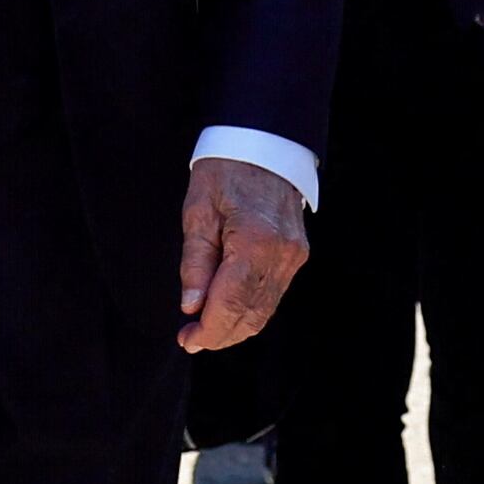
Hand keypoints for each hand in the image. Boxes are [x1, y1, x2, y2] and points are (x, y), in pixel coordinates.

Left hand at [178, 156, 311, 353]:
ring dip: (235, 326)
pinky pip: (272, 294)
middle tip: (191, 338)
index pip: (230, 305)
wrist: (263, 143)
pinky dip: (250, 309)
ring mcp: (293, 256)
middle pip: (250, 315)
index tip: (187, 339)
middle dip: (220, 334)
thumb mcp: (198, 213)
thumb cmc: (225, 171)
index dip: (208, 330)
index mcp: (254, 242)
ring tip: (205, 327)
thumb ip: (195, 263)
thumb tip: (191, 306)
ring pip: (264, 310)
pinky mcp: (296, 254)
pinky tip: (227, 309)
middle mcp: (280, 254)